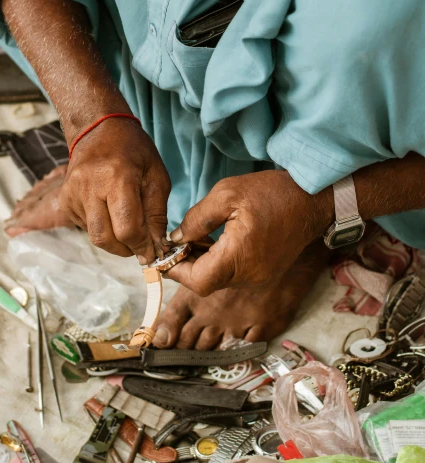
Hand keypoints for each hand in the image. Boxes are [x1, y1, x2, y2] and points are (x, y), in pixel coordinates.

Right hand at [59, 117, 170, 262]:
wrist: (98, 129)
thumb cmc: (134, 150)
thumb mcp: (156, 176)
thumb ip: (157, 214)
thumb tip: (156, 248)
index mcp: (118, 177)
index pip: (127, 228)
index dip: (142, 246)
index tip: (153, 253)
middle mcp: (90, 186)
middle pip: (105, 238)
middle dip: (126, 250)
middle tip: (141, 246)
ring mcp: (72, 193)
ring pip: (94, 236)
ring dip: (114, 241)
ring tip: (128, 227)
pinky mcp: (64, 200)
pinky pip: (85, 227)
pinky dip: (102, 228)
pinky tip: (110, 212)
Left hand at [166, 170, 332, 294]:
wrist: (312, 199)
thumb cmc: (270, 192)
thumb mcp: (226, 194)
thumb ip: (196, 219)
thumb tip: (176, 239)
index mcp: (238, 258)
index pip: (197, 281)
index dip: (175, 270)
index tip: (164, 253)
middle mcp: (249, 277)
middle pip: (206, 283)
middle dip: (186, 264)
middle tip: (177, 241)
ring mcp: (259, 278)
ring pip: (219, 280)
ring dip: (202, 262)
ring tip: (196, 237)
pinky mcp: (265, 274)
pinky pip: (233, 275)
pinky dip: (219, 262)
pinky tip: (216, 240)